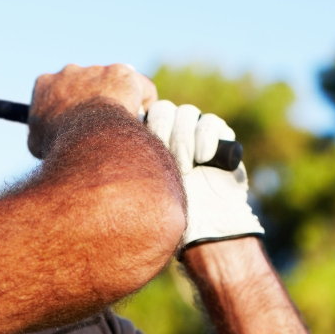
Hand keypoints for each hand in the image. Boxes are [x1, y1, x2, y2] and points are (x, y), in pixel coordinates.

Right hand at [27, 64, 157, 157]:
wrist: (85, 136)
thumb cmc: (59, 144)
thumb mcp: (37, 144)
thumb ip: (42, 133)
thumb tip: (47, 138)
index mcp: (45, 84)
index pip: (56, 91)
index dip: (67, 107)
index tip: (75, 122)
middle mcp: (69, 71)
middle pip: (85, 84)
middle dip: (92, 101)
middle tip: (99, 125)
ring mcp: (97, 70)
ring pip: (113, 84)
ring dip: (117, 101)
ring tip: (123, 126)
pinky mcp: (124, 74)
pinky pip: (140, 88)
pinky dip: (143, 101)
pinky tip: (142, 119)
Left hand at [146, 100, 263, 248]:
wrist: (207, 224)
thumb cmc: (170, 211)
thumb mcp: (145, 187)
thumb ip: (133, 162)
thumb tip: (112, 137)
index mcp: (150, 138)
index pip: (143, 113)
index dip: (146, 125)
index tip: (146, 150)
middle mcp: (173, 130)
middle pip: (164, 109)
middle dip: (163, 130)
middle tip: (167, 159)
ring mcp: (197, 131)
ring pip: (187, 112)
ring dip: (183, 139)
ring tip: (186, 168)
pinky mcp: (222, 136)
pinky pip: (211, 122)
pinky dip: (205, 138)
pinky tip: (203, 159)